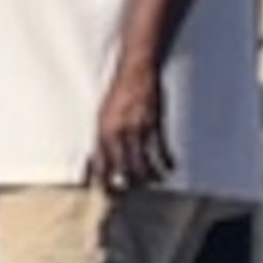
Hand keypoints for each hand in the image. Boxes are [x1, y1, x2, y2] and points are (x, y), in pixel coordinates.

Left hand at [92, 62, 172, 195]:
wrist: (136, 70)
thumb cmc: (118, 93)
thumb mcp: (102, 116)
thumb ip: (100, 139)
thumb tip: (92, 161)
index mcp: (102, 130)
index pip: (101, 164)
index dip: (104, 181)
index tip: (107, 192)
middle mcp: (118, 132)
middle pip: (122, 168)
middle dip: (128, 184)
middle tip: (132, 192)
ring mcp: (137, 128)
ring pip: (143, 163)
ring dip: (149, 176)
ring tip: (153, 181)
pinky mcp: (155, 123)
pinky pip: (161, 149)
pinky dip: (166, 161)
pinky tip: (170, 167)